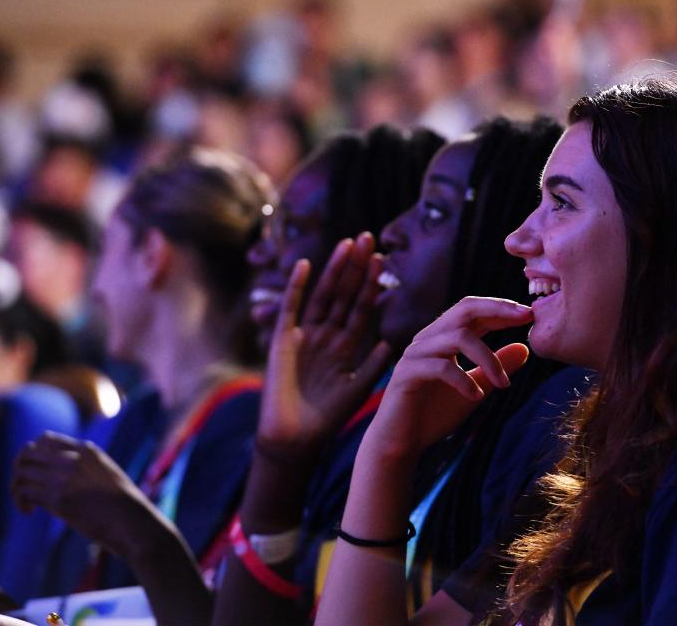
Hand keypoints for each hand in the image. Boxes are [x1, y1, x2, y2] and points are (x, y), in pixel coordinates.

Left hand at [11, 432, 163, 559]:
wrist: (131, 521)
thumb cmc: (123, 503)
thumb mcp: (107, 472)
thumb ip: (85, 466)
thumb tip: (65, 474)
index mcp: (86, 450)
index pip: (45, 439)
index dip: (34, 454)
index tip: (37, 471)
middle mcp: (72, 459)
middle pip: (27, 453)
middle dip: (20, 469)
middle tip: (25, 487)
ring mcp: (63, 478)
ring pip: (21, 472)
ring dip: (17, 487)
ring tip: (26, 503)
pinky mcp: (57, 499)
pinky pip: (24, 492)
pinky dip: (20, 502)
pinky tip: (29, 512)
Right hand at [258, 232, 392, 448]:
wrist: (295, 439)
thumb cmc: (328, 418)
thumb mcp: (358, 388)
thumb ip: (373, 364)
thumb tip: (394, 340)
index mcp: (346, 345)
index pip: (362, 307)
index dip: (371, 284)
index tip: (383, 258)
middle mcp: (326, 335)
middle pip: (344, 294)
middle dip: (356, 267)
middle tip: (368, 236)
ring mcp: (304, 335)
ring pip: (323, 296)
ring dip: (334, 270)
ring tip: (347, 243)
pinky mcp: (282, 340)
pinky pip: (291, 309)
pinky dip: (297, 287)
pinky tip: (306, 265)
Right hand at [364, 296, 532, 460]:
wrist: (401, 443)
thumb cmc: (435, 414)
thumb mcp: (476, 387)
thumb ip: (495, 367)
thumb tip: (524, 348)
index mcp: (443, 338)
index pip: (474, 310)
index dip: (502, 308)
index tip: (531, 314)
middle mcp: (428, 339)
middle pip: (464, 309)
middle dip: (498, 310)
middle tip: (526, 318)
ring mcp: (415, 354)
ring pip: (457, 337)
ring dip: (488, 358)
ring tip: (503, 384)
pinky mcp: (406, 374)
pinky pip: (440, 367)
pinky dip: (463, 381)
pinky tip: (476, 397)